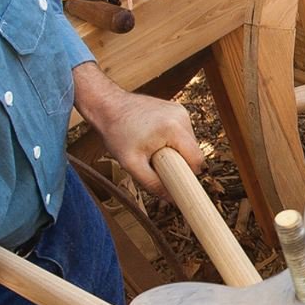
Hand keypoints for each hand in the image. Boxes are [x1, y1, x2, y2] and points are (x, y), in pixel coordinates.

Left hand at [70, 61, 202, 193]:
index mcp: (174, 128)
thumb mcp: (131, 164)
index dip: (187, 174)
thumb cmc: (116, 133)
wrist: (107, 105)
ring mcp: (180, 110)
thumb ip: (152, 183)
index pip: (197, 160)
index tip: (173, 179)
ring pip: (188, 142)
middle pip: (193, 151)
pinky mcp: (176, 108)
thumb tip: (171, 199)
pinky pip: (182, 132)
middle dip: (179, 162)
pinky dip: (172, 140)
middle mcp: (182, 116)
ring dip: (175, 151)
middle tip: (156, 163)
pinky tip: (153, 138)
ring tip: (152, 148)